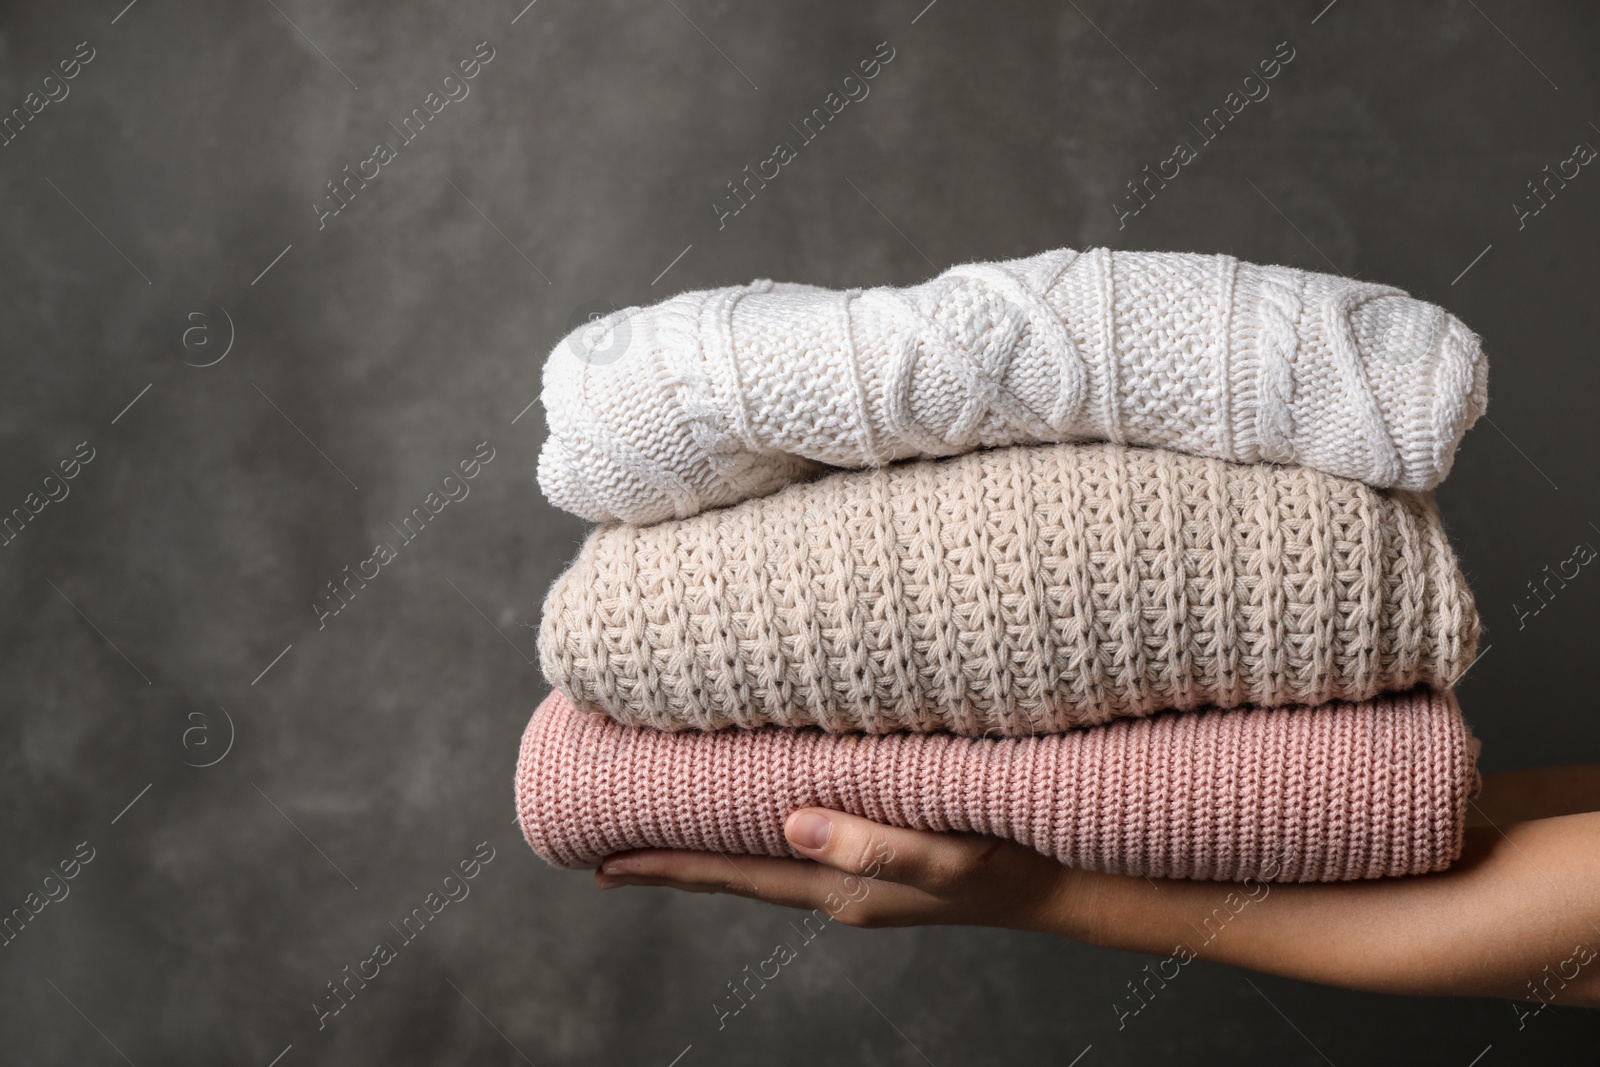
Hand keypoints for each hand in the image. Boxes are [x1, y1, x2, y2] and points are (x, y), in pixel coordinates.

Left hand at [595, 807, 1082, 931]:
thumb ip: (869, 845)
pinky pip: (799, 841)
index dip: (667, 868)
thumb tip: (786, 826)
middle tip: (605, 837)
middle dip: (672, 855)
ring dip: (711, 841)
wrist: (1065, 880)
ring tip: (660, 822)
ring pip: (763, 855)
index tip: (601, 863)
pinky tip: (754, 807)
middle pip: (735, 869)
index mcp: (840, 886)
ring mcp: (858, 872)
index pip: (734, 875)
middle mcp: (838, 884)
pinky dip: (758, 828)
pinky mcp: (880, 850)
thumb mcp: (944, 856)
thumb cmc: (1010, 860)